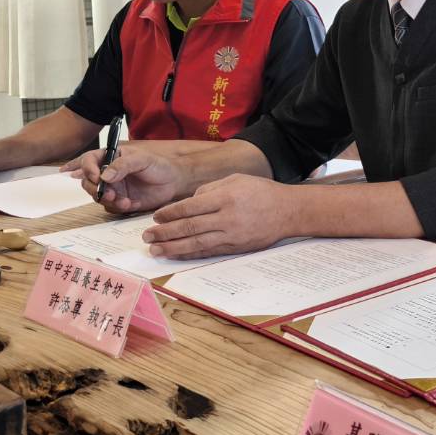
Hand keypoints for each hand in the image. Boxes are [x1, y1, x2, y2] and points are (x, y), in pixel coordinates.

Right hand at [65, 144, 182, 213]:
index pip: (89, 161)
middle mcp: (108, 173)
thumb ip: (123, 165)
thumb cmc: (159, 166)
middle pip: (88, 182)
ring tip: (125, 201)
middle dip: (96, 190)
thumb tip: (104, 176)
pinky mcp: (119, 201)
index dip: (88, 169)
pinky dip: (119, 207)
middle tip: (110, 195)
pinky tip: (132, 204)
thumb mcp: (142, 160)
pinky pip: (111, 207)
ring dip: (109, 201)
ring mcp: (113, 188)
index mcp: (110, 157)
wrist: (173, 183)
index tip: (97, 177)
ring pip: (98, 196)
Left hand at [141, 174, 296, 258]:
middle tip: (147, 236)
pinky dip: (190, 254)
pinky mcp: (236, 247)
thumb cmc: (261, 192)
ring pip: (195, 244)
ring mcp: (232, 235)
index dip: (169, 213)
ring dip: (172, 248)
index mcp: (225, 197)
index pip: (189, 207)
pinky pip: (208, 252)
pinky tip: (176, 254)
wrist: (289, 211)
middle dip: (164, 233)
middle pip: (188, 227)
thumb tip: (188, 202)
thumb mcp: (235, 180)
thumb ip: (210, 189)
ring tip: (155, 250)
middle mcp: (227, 218)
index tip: (155, 217)